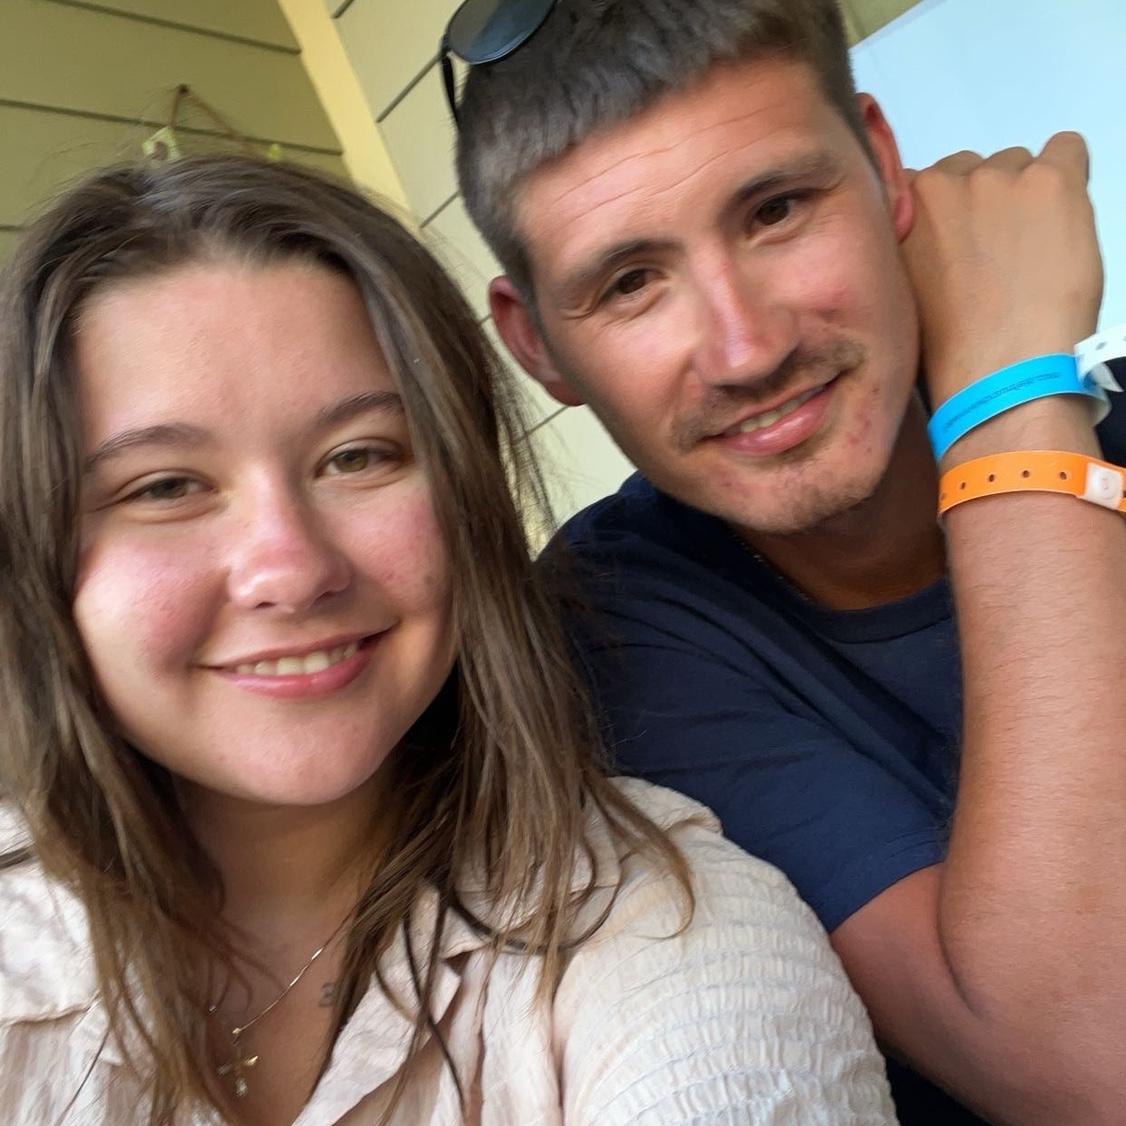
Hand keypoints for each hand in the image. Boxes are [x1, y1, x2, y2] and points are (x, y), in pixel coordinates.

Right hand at [903, 132, 1102, 408]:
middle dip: (978, 203)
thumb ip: (906, 248)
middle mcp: (942, 182)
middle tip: (992, 254)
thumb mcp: (899, 291)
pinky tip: (1061, 220)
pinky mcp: (1052, 181)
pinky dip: (1067, 175)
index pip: (919, 187)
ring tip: (1028, 249)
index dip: (940, 217)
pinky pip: (1066, 148)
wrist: (1000, 369)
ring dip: (1021, 195)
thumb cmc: (946, 348)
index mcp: (899, 210)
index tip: (951, 248)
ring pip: (1015, 163)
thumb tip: (929, 236)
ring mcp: (998, 177)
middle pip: (967, 170)